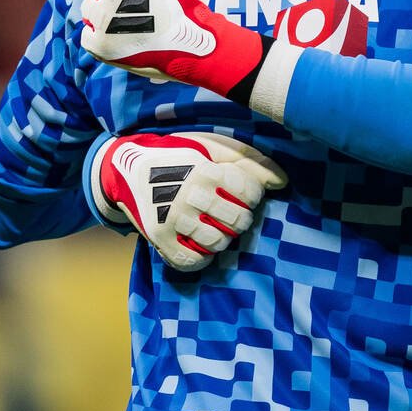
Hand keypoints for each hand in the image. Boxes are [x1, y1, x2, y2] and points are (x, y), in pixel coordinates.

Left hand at [79, 0, 268, 99]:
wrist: (195, 50)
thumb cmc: (187, 2)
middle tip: (143, 2)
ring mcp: (104, 23)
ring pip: (90, 4)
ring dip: (106, 9)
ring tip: (133, 19)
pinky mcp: (99, 47)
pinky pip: (88, 32)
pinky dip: (102, 35)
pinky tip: (125, 35)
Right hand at [94, 131, 286, 271]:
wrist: (129, 168)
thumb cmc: (181, 159)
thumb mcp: (213, 149)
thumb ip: (250, 162)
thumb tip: (283, 182)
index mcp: (207, 170)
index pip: (251, 193)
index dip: (253, 195)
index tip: (241, 193)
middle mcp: (190, 194)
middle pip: (239, 221)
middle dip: (240, 219)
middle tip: (229, 213)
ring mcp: (173, 218)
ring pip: (218, 243)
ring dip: (222, 239)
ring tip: (213, 228)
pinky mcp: (159, 237)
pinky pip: (192, 261)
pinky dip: (201, 257)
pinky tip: (199, 244)